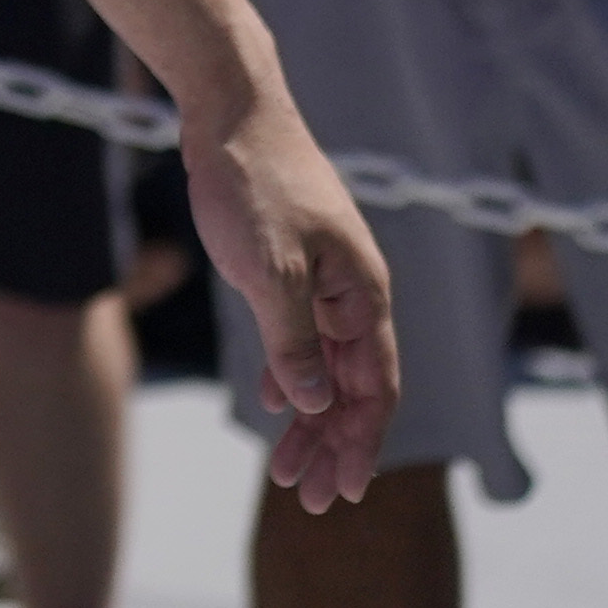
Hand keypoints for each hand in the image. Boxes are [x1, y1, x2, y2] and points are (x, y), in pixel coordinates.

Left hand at [181, 81, 400, 508]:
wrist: (231, 109)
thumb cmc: (252, 181)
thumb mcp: (268, 269)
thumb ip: (291, 341)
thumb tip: (312, 405)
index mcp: (363, 295)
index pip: (375, 389)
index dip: (362, 444)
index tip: (344, 493)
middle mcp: (353, 292)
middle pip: (354, 388)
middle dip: (334, 446)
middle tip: (308, 499)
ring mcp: (324, 280)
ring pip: (326, 366)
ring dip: (310, 418)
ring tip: (285, 468)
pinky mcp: (293, 266)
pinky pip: (303, 337)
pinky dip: (290, 374)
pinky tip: (269, 401)